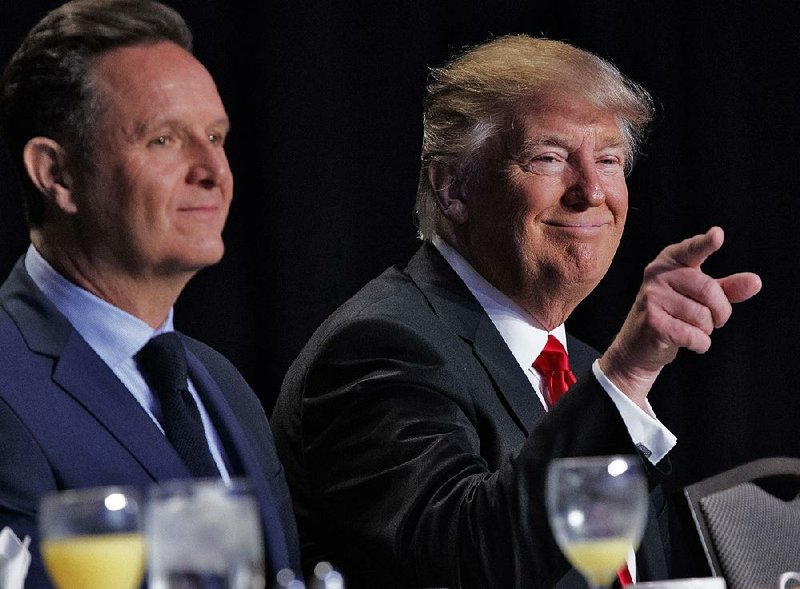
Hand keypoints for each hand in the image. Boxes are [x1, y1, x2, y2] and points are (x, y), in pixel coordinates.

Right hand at [599, 226, 761, 406]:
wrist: (639, 345)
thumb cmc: (674, 315)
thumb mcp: (701, 298)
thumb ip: (727, 288)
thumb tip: (755, 282)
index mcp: (670, 262)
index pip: (691, 250)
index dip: (705, 243)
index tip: (718, 234)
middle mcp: (657, 275)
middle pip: (709, 290)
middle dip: (721, 312)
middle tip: (716, 321)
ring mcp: (652, 298)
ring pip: (702, 316)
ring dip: (707, 330)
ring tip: (691, 329)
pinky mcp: (652, 322)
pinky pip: (693, 335)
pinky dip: (700, 344)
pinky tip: (688, 342)